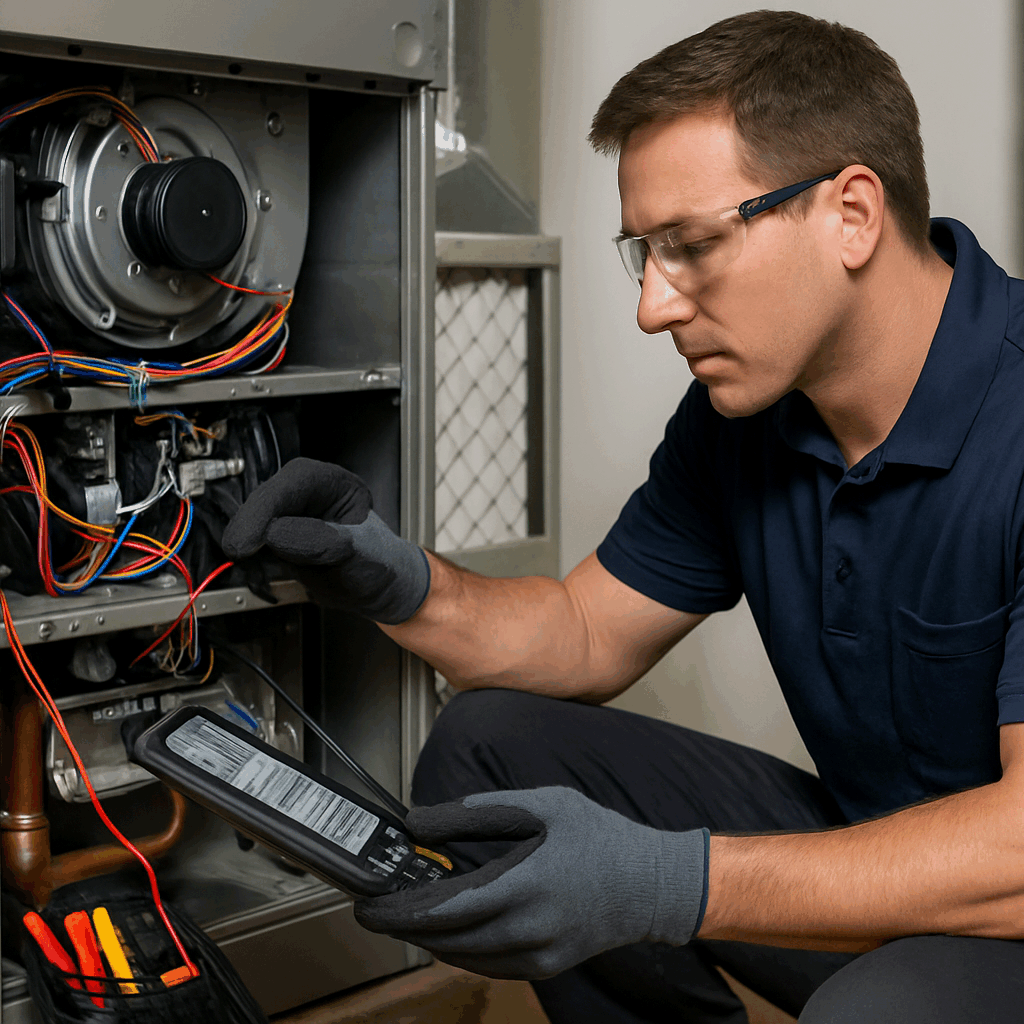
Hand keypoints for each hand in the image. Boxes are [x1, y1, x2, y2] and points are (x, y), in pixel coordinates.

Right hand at [221, 457, 429, 623]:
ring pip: (256, 515)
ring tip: (248, 557)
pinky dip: (250, 549)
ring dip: (248, 535)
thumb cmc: (380, 566)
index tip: (250, 537)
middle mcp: (310, 492)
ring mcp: (290, 512)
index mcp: (338, 484)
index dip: (267, 507)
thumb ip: (323, 544)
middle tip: (238, 550)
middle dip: (251, 521)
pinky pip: (254, 536)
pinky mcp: (276, 533)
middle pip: (269, 495)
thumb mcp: (361, 556)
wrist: (378, 590)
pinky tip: (252, 560)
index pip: (296, 482)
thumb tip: (276, 534)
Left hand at [354, 787, 709, 979]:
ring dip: (426, 938)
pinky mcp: (543, 968)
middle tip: (373, 909)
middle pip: (444, 939)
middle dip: (402, 924)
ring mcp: (536, 956)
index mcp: (524, 885)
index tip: (366, 904)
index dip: (398, 910)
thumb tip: (420, 820)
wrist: (649, 884)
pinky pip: (485, 964)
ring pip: (460, 957)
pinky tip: (445, 927)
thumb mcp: (540, 805)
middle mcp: (528, 930)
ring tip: (402, 913)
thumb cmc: (597, 836)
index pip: (443, 909)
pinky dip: (457, 948)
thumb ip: (477, 811)